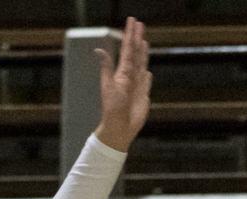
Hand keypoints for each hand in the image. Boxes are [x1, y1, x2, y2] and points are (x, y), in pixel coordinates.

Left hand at [93, 17, 151, 152]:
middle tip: (139, 24)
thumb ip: (107, 67)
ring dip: (143, 53)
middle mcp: (130, 77)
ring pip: (141, 65)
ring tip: (143, 42)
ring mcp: (137, 86)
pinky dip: (146, 76)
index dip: (130, 35)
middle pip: (136, 53)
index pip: (128, 49)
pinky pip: (146, 83)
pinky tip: (146, 70)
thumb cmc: (112, 109)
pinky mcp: (143, 96)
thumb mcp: (109, 86)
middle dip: (137, 39)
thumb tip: (99, 50)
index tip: (132, 22)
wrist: (119, 129)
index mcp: (122, 73)